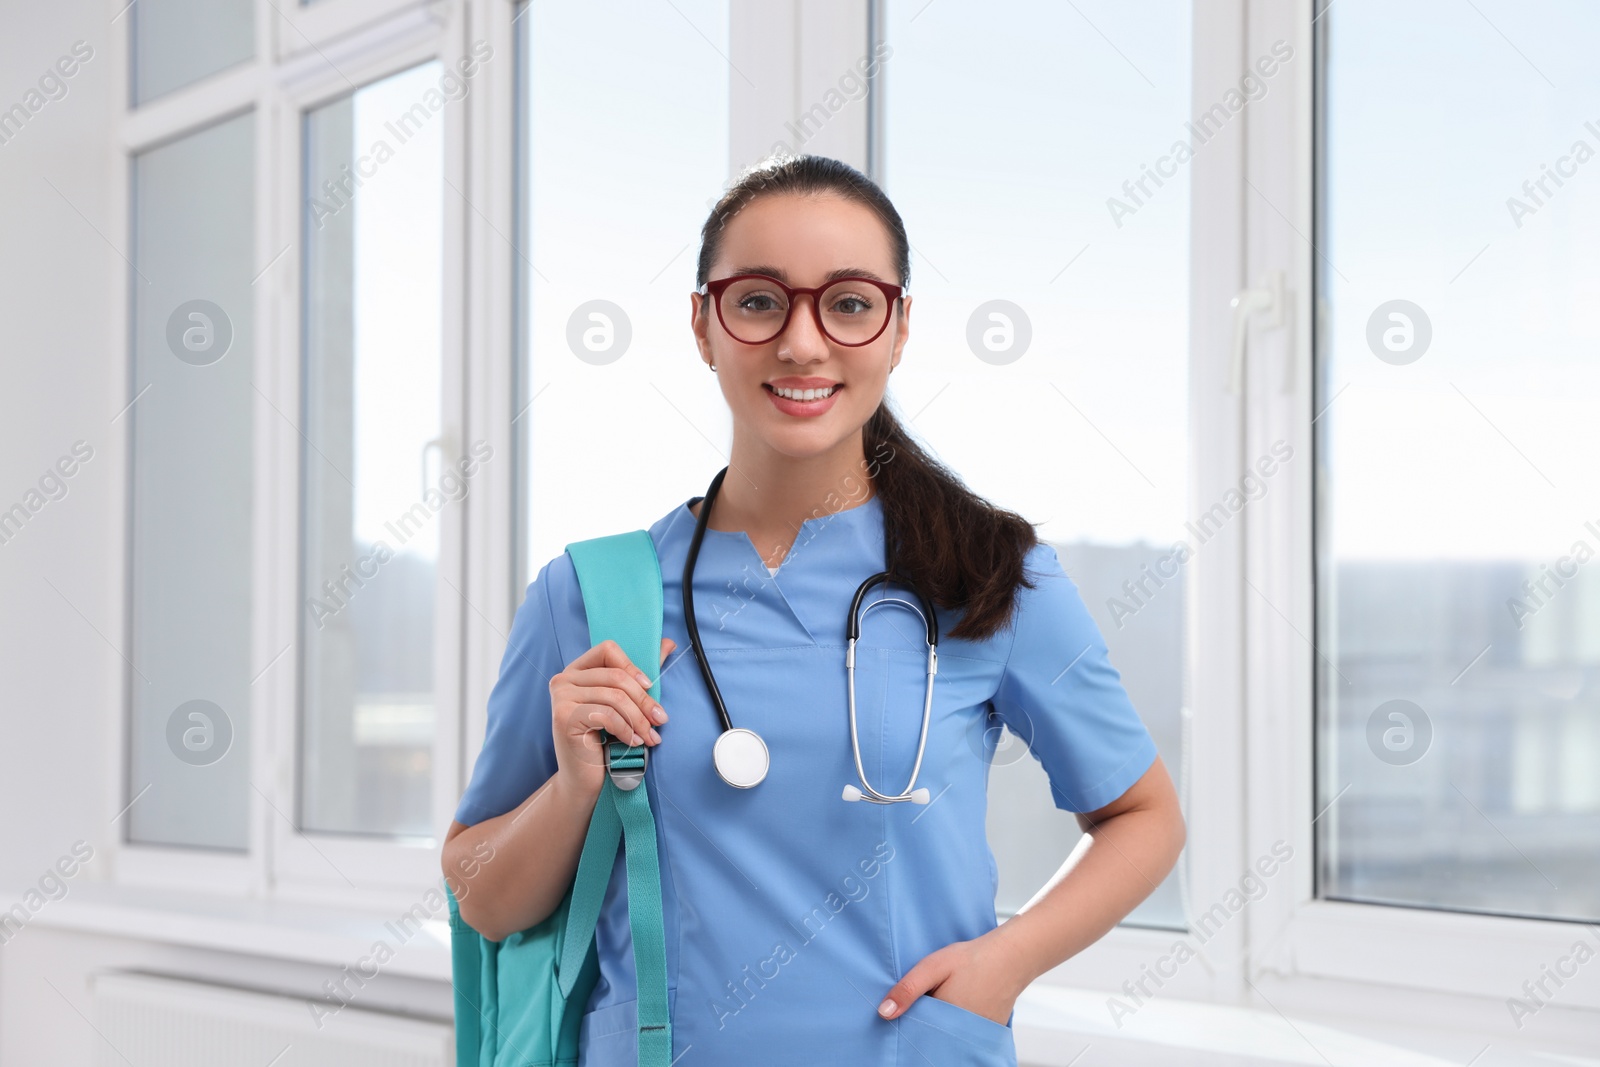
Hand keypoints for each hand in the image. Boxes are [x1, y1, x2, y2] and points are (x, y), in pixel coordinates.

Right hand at [550, 638, 675, 793]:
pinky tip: (633, 742)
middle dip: (644, 701)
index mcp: (577, 670)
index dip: (632, 666)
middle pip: (616, 677)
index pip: (608, 650)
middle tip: (661, 721)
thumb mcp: (623, 704)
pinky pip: (606, 715)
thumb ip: (640, 674)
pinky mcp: (563, 717)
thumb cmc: (604, 741)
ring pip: (614, 698)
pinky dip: (626, 730)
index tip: (649, 686)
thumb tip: (668, 643)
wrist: (583, 779)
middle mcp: (564, 679)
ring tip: (650, 736)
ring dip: (639, 720)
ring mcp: (561, 697)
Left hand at [877, 932, 1026, 1025]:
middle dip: (925, 1025)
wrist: (1012, 956)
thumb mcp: (933, 967)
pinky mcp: (988, 1032)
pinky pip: (965, 1034)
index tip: (906, 1012)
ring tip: (945, 999)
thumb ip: (908, 989)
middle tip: (930, 999)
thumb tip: (883, 1013)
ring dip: (942, 1025)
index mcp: (945, 1020)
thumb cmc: (972, 959)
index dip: (909, 1024)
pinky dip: (958, 1024)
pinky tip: (959, 1003)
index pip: (918, 1034)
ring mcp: (977, 1035)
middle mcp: (962, 1034)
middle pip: (933, 1037)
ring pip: (949, 1037)